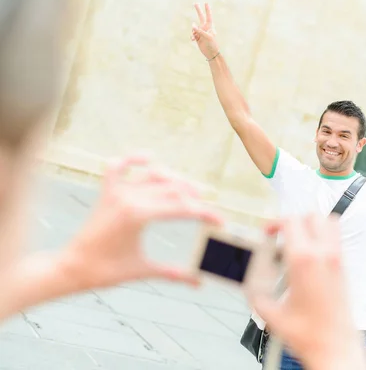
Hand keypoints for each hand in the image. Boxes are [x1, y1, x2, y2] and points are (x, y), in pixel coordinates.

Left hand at [61, 154, 222, 290]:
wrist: (72, 268)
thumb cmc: (106, 271)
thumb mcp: (143, 270)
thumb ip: (173, 273)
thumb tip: (198, 282)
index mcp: (138, 215)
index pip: (182, 208)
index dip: (205, 213)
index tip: (219, 220)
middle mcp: (128, 197)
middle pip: (173, 189)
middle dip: (196, 197)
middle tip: (210, 208)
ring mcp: (116, 192)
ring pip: (153, 175)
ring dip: (175, 179)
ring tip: (192, 190)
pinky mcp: (107, 192)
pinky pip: (118, 167)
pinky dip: (132, 158)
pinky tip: (149, 157)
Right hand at [190, 2, 218, 59]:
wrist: (211, 53)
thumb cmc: (212, 44)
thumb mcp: (207, 37)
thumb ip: (200, 30)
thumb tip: (192, 25)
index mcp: (210, 26)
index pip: (208, 16)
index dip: (207, 10)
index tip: (206, 3)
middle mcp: (205, 28)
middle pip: (201, 17)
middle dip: (198, 10)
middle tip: (195, 3)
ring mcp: (201, 32)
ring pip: (194, 27)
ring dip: (193, 31)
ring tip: (195, 37)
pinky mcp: (198, 37)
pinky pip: (192, 34)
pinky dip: (192, 36)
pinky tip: (193, 39)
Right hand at [249, 215, 365, 369]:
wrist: (335, 348)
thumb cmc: (308, 334)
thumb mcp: (271, 314)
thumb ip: (256, 293)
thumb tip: (249, 282)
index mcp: (303, 260)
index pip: (291, 222)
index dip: (275, 223)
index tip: (268, 233)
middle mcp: (324, 255)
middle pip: (312, 216)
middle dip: (294, 221)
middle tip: (281, 235)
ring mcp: (337, 260)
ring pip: (329, 223)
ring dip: (312, 225)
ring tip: (297, 241)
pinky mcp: (344, 269)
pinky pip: (335, 240)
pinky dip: (323, 238)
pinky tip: (309, 259)